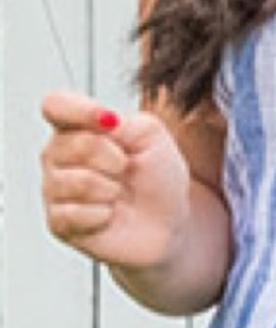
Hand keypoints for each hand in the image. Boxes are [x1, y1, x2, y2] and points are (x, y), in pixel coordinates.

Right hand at [40, 90, 191, 270]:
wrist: (169, 222)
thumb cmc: (158, 178)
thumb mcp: (153, 137)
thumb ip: (125, 122)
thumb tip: (104, 118)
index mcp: (79, 127)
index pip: (56, 105)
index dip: (79, 110)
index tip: (109, 122)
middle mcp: (59, 155)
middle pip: (75, 144)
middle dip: (115, 159)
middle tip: (127, 170)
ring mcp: (55, 189)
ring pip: (77, 181)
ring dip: (111, 189)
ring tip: (119, 194)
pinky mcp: (58, 221)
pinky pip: (75, 214)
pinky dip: (104, 215)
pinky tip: (110, 214)